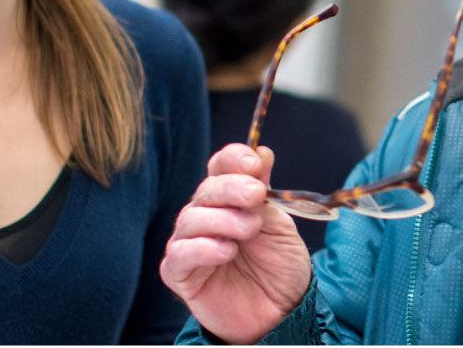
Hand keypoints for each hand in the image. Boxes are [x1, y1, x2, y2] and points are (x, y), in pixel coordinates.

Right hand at [160, 143, 311, 344]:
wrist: (283, 310)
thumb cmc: (280, 266)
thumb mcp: (279, 224)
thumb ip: (266, 192)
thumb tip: (261, 152)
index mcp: (231, 198)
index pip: (221, 166)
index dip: (234, 159)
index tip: (254, 164)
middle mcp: (207, 215)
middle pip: (207, 189)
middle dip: (231, 188)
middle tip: (255, 195)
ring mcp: (190, 243)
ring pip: (191, 218)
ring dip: (222, 219)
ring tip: (249, 230)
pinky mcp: (180, 274)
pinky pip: (179, 254)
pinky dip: (202, 248)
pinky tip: (226, 250)